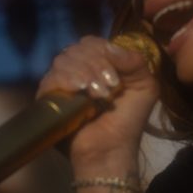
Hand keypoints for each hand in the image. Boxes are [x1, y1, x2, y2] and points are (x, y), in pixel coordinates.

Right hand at [37, 36, 159, 165]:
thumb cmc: (128, 120)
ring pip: (64, 60)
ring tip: (98, 95)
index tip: (116, 76)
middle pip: (78, 48)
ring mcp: (61, 83)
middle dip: (96, 65)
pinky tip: (80, 92)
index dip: (103, 52)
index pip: (93, 43)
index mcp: (99, 64)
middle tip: (110, 88)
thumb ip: (135, 61)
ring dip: (85, 74)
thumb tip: (110, 47)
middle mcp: (78, 70)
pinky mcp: (48, 97)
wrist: (110, 149)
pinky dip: (67, 80)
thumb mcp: (145, 87)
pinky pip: (51, 77)